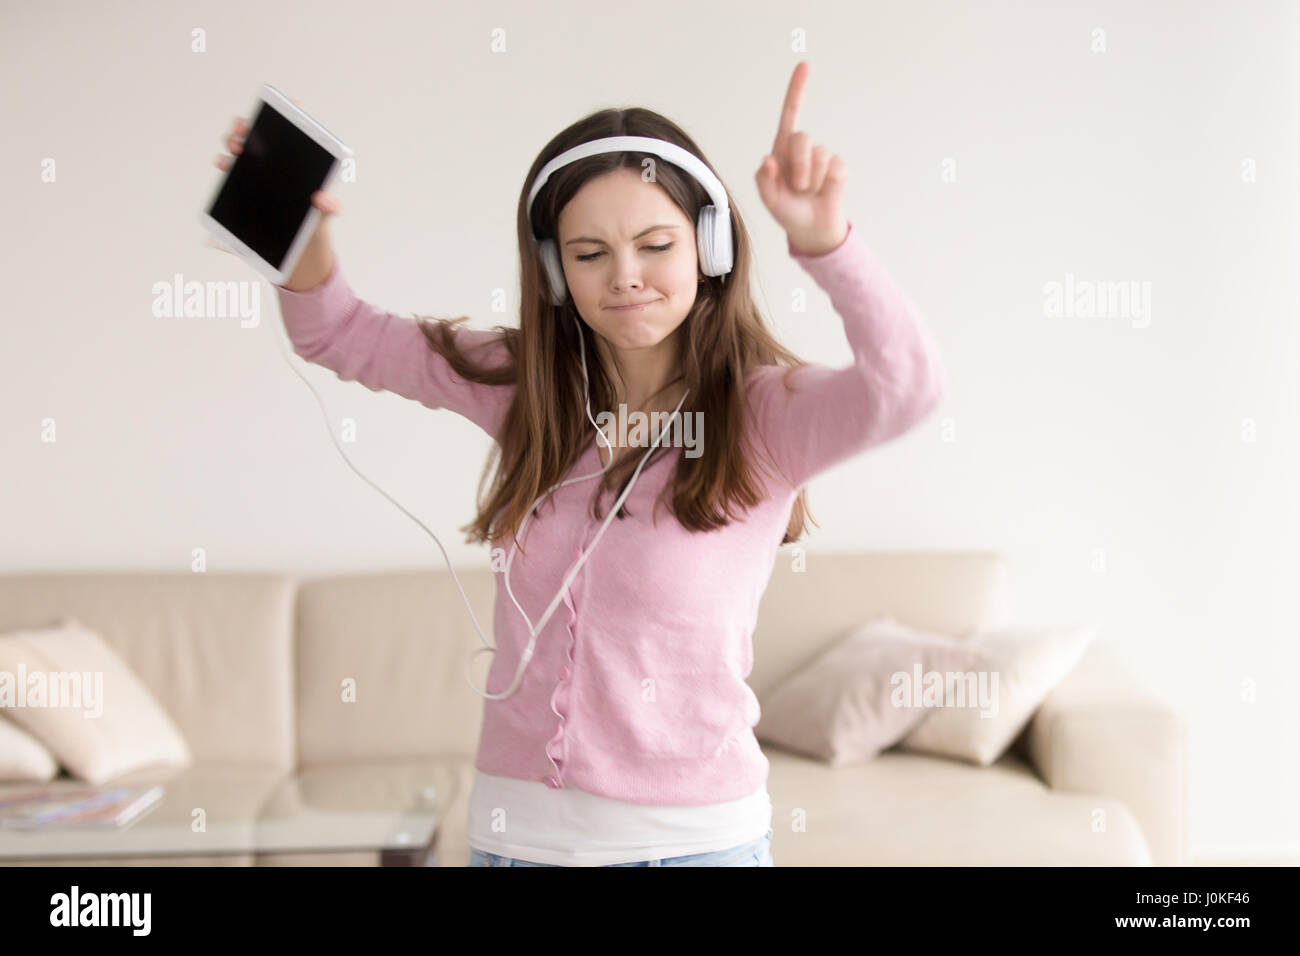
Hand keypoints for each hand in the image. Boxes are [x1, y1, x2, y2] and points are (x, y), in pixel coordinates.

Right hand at [213, 100, 340, 217]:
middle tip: (245, 129)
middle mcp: (278, 162)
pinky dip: (225, 162)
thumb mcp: (324, 216)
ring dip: (234, 140)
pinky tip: (224, 163)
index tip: (292, 103)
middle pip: (262, 133)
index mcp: (302, 162)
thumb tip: (324, 199)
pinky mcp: (246, 184)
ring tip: (235, 146)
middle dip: (251, 125)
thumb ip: (328, 208)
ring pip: (243, 145)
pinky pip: (232, 168)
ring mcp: (260, 171)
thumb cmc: (313, 224)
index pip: (297, 131)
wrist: (296, 247)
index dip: (294, 111)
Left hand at [754, 61, 848, 256]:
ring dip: (811, 179)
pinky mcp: (839, 169)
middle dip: (798, 165)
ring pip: (820, 156)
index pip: (790, 114)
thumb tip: (768, 160)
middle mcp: (802, 149)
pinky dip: (827, 184)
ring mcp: (822, 158)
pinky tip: (823, 192)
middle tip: (796, 187)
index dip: (797, 90)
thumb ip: (764, 180)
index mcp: (782, 149)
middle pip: (802, 138)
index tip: (805, 65)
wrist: (810, 228)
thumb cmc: (786, 210)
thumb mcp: (769, 198)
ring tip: (808, 192)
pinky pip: (835, 169)